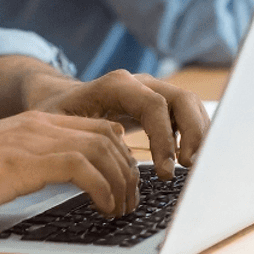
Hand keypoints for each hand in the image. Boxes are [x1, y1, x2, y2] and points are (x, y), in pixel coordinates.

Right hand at [0, 110, 140, 219]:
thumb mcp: (1, 160)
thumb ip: (28, 161)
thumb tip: (51, 179)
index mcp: (35, 122)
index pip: (96, 126)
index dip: (119, 154)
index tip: (125, 183)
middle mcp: (40, 124)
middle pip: (108, 135)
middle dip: (128, 170)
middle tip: (130, 201)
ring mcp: (34, 140)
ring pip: (102, 149)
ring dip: (121, 182)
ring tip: (121, 209)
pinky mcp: (26, 161)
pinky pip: (82, 167)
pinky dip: (102, 189)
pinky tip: (102, 207)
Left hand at [27, 69, 209, 179]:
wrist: (59, 98)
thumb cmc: (56, 113)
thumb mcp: (55, 122)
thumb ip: (75, 137)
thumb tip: (100, 160)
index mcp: (116, 85)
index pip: (153, 105)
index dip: (164, 137)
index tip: (165, 170)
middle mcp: (139, 83)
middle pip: (181, 99)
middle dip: (193, 133)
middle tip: (189, 168)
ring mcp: (151, 91)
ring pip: (189, 105)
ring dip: (198, 135)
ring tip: (192, 167)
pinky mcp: (158, 105)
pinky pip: (186, 114)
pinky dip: (194, 135)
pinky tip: (187, 160)